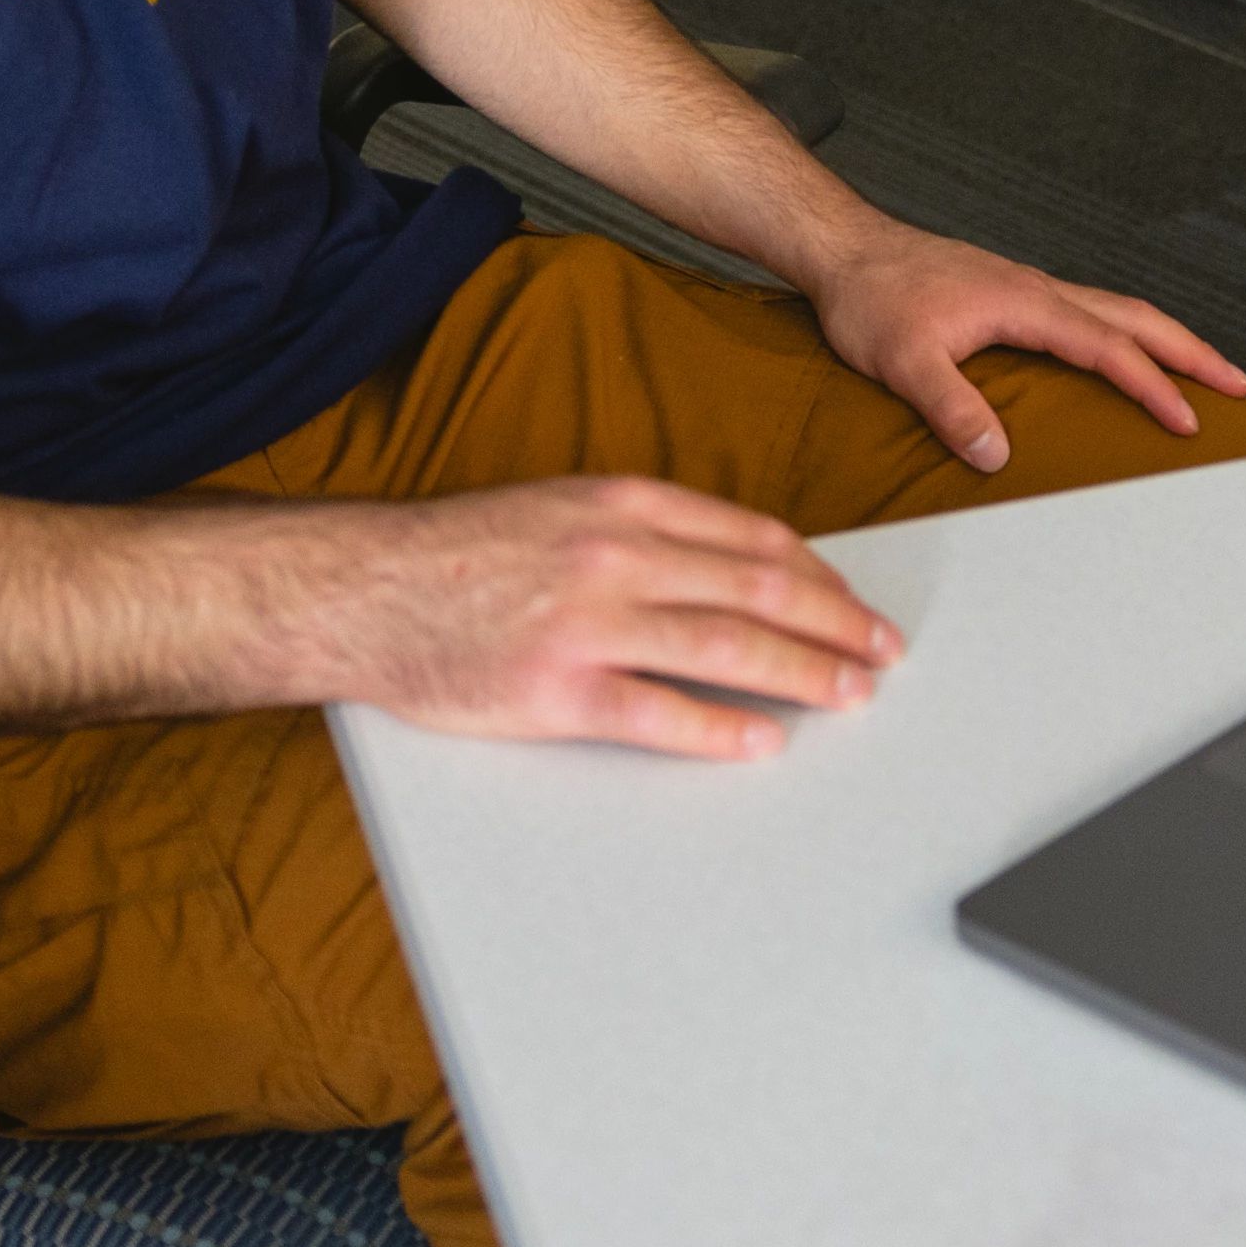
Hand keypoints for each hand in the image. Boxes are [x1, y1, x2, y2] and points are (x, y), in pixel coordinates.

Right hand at [298, 475, 902, 759]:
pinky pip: (658, 713)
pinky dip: (721, 729)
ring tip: (850, 693)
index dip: (819, 576)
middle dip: (836, 624)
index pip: (753, 539)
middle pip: (759, 591)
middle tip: (882, 652)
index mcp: (624, 505)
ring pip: (727, 648)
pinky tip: (763, 741)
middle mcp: (616, 556)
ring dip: (805, 673)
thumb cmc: (463, 552)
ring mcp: (586, 624)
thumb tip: (737, 564)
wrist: (363, 589)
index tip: (855, 603)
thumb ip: (646, 530)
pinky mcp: (554, 691)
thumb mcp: (563, 506)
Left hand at [807, 224, 1245, 474]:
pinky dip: (1127, 331)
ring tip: (1200, 369)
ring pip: (1118, 309)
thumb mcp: (904, 361)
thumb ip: (952, 407)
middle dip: (1192, 351)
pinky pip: (1091, 311)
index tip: (1188, 419)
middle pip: (1137, 317)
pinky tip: (1121, 352)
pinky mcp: (1014, 293)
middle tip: (1238, 383)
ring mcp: (1029, 288)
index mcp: (1025, 303)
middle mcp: (1038, 290)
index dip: (1153, 386)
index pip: (1109, 348)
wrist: (846, 252)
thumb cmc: (872, 296)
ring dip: (1165, 338)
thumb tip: (996, 453)